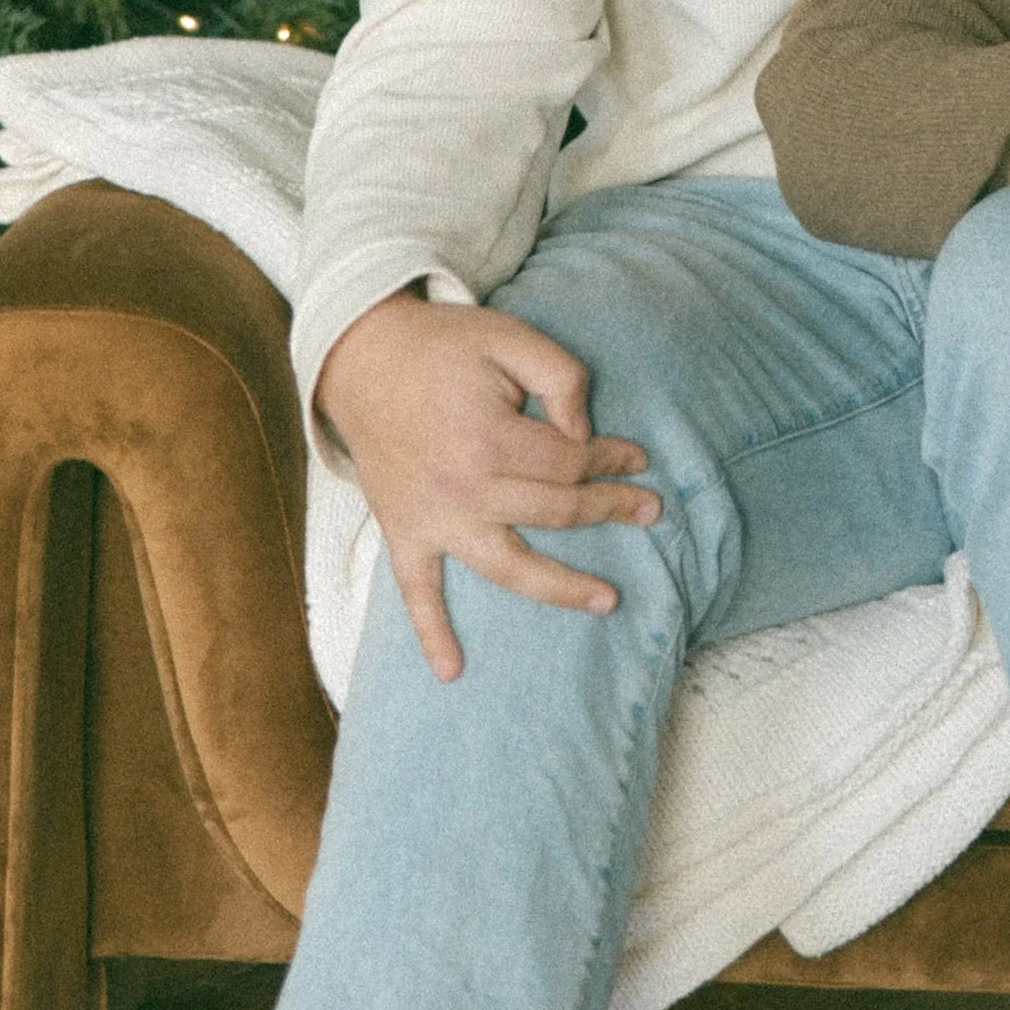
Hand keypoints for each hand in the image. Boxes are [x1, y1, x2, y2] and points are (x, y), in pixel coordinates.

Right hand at [316, 289, 659, 680]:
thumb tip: (585, 434)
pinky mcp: (403, 532)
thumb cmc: (443, 346)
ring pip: (507, 567)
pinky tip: (452, 670)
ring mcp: (431, 518)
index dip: (612, 459)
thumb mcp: (509, 339)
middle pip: (555, 512)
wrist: (360, 358)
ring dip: (560, 588)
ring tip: (608, 602)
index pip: (571, 461)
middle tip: (650, 512)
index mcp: (488, 437)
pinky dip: (431, 632)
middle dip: (609, 509)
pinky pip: (415, 592)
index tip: (639, 459)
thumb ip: (560, 378)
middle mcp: (462, 488)